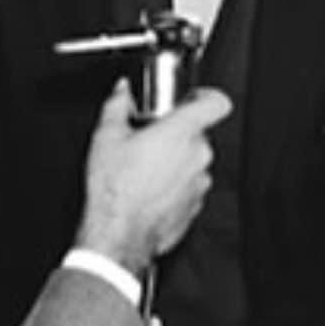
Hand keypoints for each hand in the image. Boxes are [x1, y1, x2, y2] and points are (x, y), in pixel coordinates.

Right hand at [75, 79, 230, 275]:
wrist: (118, 233)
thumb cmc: (115, 188)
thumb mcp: (106, 136)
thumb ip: (117, 105)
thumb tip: (121, 91)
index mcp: (181, 132)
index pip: (217, 103)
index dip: (208, 97)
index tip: (195, 99)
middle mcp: (198, 156)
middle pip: (199, 134)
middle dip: (178, 135)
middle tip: (153, 139)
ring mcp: (200, 183)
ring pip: (194, 162)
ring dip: (177, 161)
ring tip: (147, 168)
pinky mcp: (195, 206)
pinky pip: (190, 187)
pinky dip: (176, 186)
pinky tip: (150, 189)